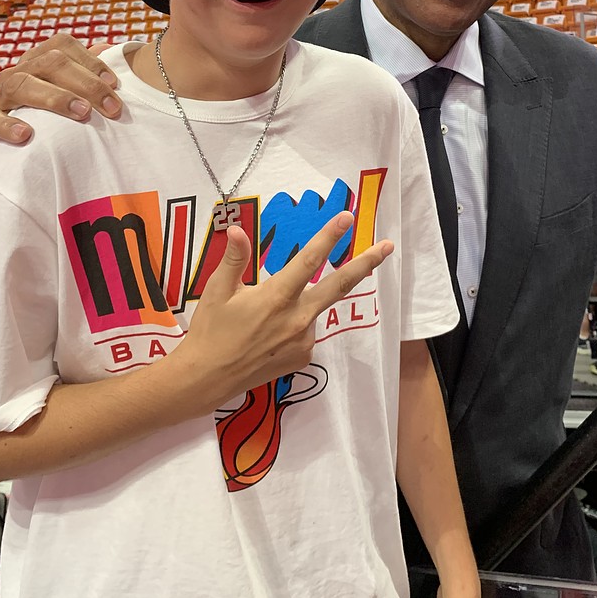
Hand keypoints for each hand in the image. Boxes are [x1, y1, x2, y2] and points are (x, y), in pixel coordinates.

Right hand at [0, 33, 120, 149]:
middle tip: (111, 107)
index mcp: (38, 62)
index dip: (91, 61)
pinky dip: (6, 125)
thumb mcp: (73, 96)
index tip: (115, 85)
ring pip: (20, 84)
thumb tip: (108, 47)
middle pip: (48, 63)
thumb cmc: (54, 122)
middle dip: (85, 83)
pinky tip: (26, 134)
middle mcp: (18, 73)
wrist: (15, 156)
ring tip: (82, 113)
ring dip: (54, 97)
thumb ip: (88, 74)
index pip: (61, 46)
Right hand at [170, 211, 392, 416]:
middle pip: (339, 285)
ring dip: (304, 301)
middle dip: (366, 264)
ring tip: (264, 317)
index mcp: (276, 296)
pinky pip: (306, 331)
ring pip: (314, 308)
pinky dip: (295, 322)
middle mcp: (297, 318)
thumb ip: (233, 258)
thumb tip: (238, 229)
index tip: (347, 218)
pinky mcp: (304, 357)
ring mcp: (303, 340)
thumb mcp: (217, 290)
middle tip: (388, 246)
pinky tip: (269, 333)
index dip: (329, 237)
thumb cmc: (211, 330)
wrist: (207, 379)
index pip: (309, 260)